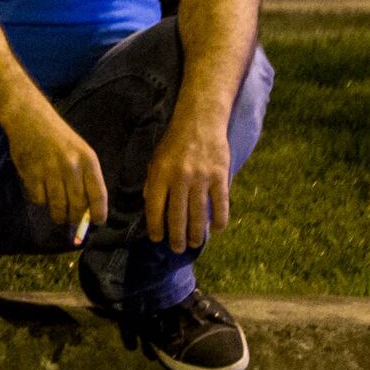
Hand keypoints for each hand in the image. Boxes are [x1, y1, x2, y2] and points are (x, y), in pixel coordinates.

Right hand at [0, 99, 108, 236]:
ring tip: (58, 216)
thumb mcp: (80, 152)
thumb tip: (87, 210)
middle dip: (76, 218)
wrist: (29, 119)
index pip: (98, 194)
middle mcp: (71, 166)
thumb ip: (85, 178)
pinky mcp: (31, 174)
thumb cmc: (59, 137)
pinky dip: (41, 201)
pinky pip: (39, 199)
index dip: (99, 213)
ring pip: (58, 206)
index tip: (97, 222)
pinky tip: (41, 192)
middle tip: (73, 221)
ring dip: (59, 216)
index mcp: (88, 160)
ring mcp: (50, 171)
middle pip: (77, 205)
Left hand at [142, 120, 234, 253]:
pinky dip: (219, 219)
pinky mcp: (219, 176)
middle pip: (177, 215)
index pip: (155, 207)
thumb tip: (149, 206)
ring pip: (198, 213)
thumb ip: (152, 182)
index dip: (155, 226)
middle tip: (177, 249)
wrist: (200, 121)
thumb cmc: (174, 142)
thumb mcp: (156, 159)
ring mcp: (201, 178)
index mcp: (160, 174)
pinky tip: (216, 230)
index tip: (157, 239)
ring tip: (194, 244)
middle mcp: (180, 178)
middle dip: (176, 236)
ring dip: (196, 232)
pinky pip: (220, 203)